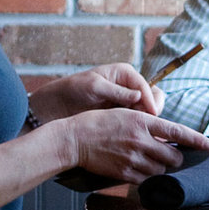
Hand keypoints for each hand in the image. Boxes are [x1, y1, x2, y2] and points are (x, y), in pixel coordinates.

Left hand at [29, 63, 161, 121]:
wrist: (57, 106)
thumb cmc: (73, 90)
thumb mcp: (94, 87)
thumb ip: (117, 91)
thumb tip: (139, 96)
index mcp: (125, 74)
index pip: (145, 86)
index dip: (150, 100)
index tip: (151, 115)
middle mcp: (129, 87)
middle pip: (152, 98)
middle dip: (151, 111)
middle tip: (146, 125)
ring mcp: (127, 102)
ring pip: (146, 111)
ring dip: (146, 121)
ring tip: (139, 132)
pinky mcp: (122, 115)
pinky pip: (136, 121)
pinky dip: (138, 127)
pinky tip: (133, 135)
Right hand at [66, 108, 208, 183]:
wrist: (75, 138)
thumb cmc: (98, 124)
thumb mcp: (125, 114)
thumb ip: (146, 125)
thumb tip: (164, 137)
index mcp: (142, 121)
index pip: (177, 132)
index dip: (197, 140)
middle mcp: (140, 139)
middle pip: (173, 156)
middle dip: (174, 157)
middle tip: (167, 155)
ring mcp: (133, 157)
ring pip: (161, 170)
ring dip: (160, 168)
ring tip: (148, 161)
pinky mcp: (124, 172)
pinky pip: (146, 180)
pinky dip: (147, 177)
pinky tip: (139, 169)